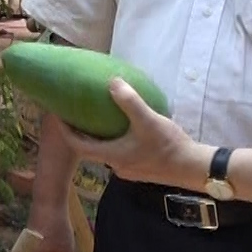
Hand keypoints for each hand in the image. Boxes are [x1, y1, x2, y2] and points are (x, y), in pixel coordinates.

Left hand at [56, 78, 208, 189]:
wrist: (192, 168)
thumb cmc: (168, 146)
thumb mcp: (147, 119)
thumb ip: (129, 101)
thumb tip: (112, 81)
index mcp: (112, 155)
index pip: (78, 145)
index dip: (66, 131)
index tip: (58, 115)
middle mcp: (116, 166)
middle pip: (90, 149)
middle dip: (82, 132)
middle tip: (78, 112)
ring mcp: (129, 169)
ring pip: (107, 151)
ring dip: (101, 137)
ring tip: (101, 117)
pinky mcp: (141, 169)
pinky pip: (121, 153)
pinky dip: (116, 141)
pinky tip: (126, 129)